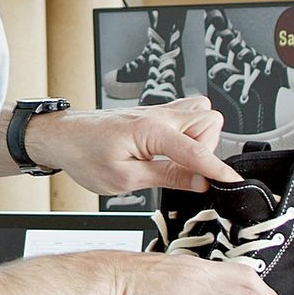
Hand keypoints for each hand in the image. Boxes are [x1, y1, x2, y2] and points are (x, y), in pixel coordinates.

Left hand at [23, 98, 240, 195]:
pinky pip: (186, 114)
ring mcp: (157, 111)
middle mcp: (158, 115)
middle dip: (207, 149)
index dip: (218, 170)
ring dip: (200, 138)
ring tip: (178, 160)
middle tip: (185, 170)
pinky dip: (189, 132)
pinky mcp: (153, 114)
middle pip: (210, 121)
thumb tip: (200, 181)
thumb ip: (167, 177)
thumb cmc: (83, 154)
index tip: (232, 182)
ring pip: (201, 113)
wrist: (61, 137)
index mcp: (152, 130)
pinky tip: (171, 151)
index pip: (197, 150)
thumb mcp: (124, 179)